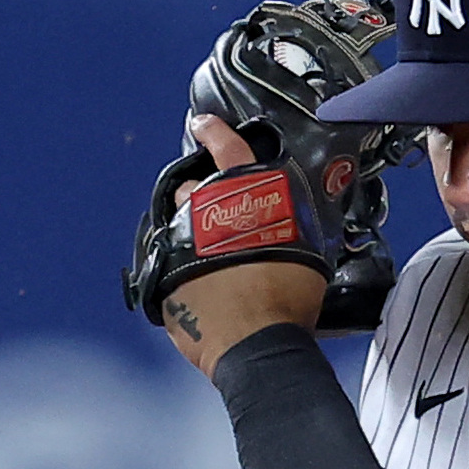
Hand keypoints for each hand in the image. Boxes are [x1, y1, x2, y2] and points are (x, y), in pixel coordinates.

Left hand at [157, 114, 331, 374]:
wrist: (258, 344)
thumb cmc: (288, 298)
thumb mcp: (303, 246)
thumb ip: (284, 223)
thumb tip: (282, 222)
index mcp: (243, 195)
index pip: (226, 147)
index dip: (215, 132)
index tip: (203, 124)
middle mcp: (205, 211)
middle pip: (193, 190)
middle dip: (201, 197)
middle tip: (219, 220)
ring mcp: (179, 243)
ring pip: (177, 225)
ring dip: (190, 234)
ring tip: (211, 259)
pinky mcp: (165, 276)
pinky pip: (171, 265)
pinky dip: (183, 271)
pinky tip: (203, 288)